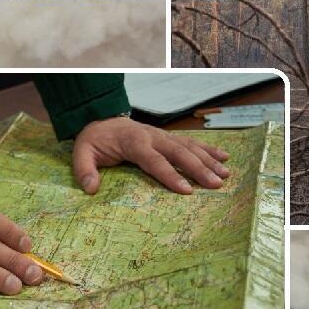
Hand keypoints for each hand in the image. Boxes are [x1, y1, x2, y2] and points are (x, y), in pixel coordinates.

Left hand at [70, 115, 230, 194]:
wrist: (102, 118)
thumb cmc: (95, 139)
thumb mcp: (82, 152)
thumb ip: (85, 169)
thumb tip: (91, 188)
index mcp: (134, 142)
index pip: (154, 160)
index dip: (170, 175)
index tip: (187, 190)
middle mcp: (153, 137)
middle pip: (179, 152)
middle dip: (199, 168)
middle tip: (216, 184)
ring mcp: (163, 135)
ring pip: (189, 147)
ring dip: (208, 160)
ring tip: (226, 174)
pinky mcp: (168, 137)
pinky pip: (191, 142)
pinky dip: (208, 149)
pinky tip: (224, 157)